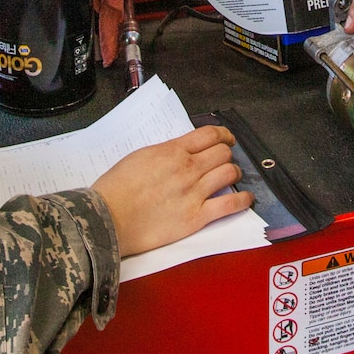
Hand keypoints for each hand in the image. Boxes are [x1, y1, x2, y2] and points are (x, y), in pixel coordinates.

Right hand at [92, 126, 253, 255]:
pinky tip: (246, 199)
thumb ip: (164, 153)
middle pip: (222, 153)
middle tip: (225, 160)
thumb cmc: (116, 189)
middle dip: (227, 154)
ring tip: (233, 177)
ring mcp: (194, 193)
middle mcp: (187, 169)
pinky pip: (229, 205)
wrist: (107, 218)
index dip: (223, 135)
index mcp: (172, 151)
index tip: (226, 139)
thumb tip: (178, 152)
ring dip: (235, 173)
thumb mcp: (139, 157)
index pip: (209, 134)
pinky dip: (242, 200)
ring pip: (229, 173)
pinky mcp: (196, 217)